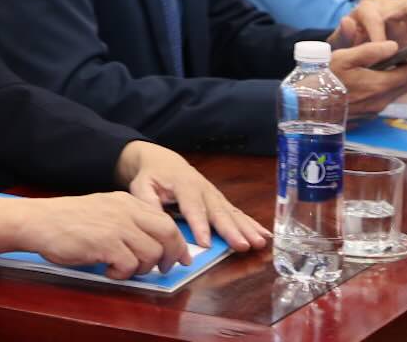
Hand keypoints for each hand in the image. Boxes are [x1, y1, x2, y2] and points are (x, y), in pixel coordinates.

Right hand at [0, 191, 189, 279]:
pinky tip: (108, 271)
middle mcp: (126, 210)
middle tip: (162, 269)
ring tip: (123, 268)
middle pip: (168, 234)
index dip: (177, 242)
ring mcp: (117, 226)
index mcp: (126, 201)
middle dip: (170, 256)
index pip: (165, 220)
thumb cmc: (67, 220)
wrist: (39, 221)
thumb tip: (152, 243)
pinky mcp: (106, 243)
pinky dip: (122, 274)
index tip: (180, 256)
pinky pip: (130, 265)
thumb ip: (126, 221)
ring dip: (142, 268)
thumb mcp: (103, 210)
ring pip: (152, 253)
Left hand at [115, 141, 269, 252]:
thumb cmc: (151, 176)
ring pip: (232, 213)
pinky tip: (265, 235)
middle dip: (231, 230)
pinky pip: (237, 213)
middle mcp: (204, 189)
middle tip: (243, 245)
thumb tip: (158, 226)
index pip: (192, 207)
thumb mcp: (141, 187)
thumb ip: (148, 204)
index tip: (206, 244)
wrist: (163, 161)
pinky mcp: (220, 201)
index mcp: (184, 185)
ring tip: (260, 242)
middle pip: (218, 211)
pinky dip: (251, 224)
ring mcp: (214, 195)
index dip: (199, 225)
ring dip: (247, 228)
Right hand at [328, 40, 406, 115]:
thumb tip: (393, 46)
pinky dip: (385, 89)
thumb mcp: (344, 57)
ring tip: (393, 68)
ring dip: (398, 81)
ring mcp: (372, 111)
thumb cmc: (322, 79)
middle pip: (405, 84)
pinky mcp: (365, 116)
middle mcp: (380, 101)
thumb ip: (371, 50)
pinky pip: (383, 101)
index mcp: (379, 84)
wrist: (306, 108)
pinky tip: (373, 81)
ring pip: (394, 94)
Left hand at [335, 0, 406, 46]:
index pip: (373, 17)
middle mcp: (385, 9)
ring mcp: (399, 18)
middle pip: (402, 9)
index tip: (384, 49)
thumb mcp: (340, 42)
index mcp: (366, 11)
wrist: (352, 45)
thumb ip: (343, 34)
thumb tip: (347, 21)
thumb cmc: (346, 44)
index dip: (378, 34)